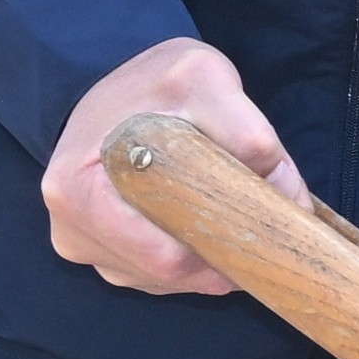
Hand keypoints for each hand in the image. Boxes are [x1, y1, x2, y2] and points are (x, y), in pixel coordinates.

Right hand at [43, 35, 286, 297]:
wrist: (119, 91)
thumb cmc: (152, 85)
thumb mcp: (201, 78)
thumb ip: (247, 130)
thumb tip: (288, 198)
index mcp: (78, 191)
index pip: (163, 256)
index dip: (220, 249)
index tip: (257, 230)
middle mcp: (71, 229)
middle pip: (166, 275)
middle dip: (218, 254)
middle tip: (249, 217)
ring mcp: (83, 246)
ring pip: (164, 280)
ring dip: (204, 257)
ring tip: (217, 208)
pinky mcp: (100, 253)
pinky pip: (155, 276)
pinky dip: (188, 258)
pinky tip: (196, 220)